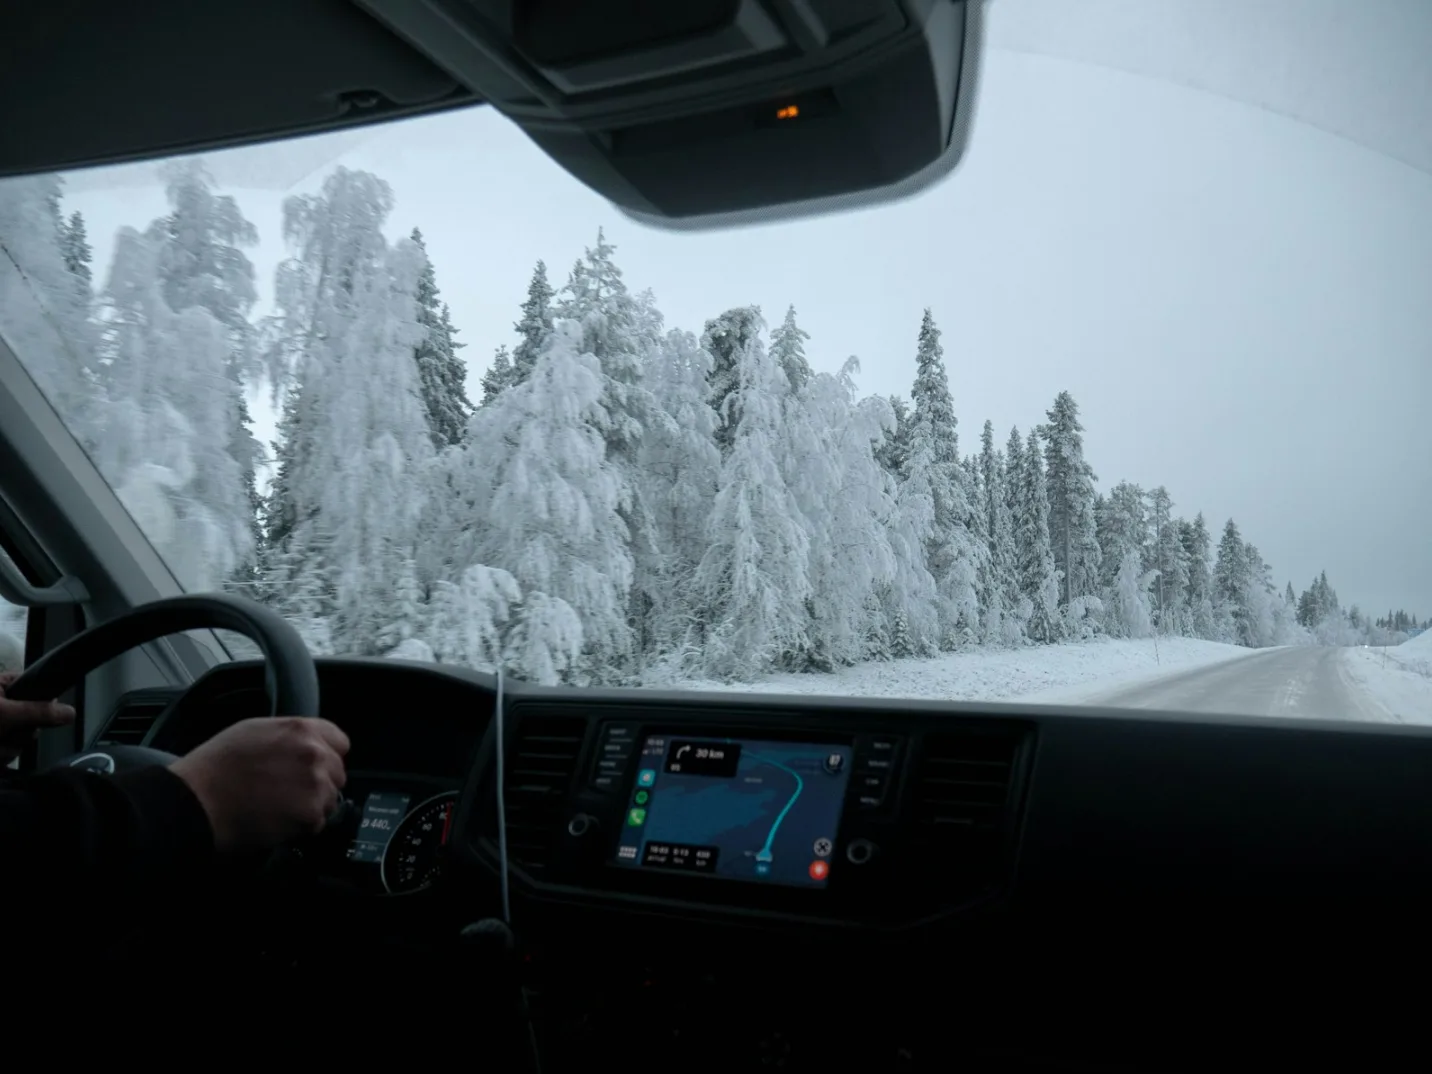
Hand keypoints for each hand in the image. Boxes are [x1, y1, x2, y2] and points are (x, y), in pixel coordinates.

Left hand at [0, 671, 75, 764]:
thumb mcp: (7, 713)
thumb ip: (39, 712)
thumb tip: (71, 713)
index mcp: (3, 687)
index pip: (37, 687)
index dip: (44, 701)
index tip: (40, 713)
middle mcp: (3, 705)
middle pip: (32, 719)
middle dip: (20, 733)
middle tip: (5, 731)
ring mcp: (0, 726)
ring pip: (21, 739)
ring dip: (8, 747)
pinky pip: (11, 751)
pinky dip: (2, 755)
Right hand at [170, 716, 349, 853]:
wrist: (196, 802)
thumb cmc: (215, 767)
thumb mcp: (254, 730)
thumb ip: (290, 735)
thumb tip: (308, 744)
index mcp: (301, 729)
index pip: (340, 741)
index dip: (327, 755)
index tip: (314, 766)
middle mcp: (314, 753)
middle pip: (337, 772)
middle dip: (319, 782)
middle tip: (289, 791)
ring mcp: (315, 784)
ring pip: (331, 799)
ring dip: (312, 805)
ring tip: (279, 807)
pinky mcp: (309, 815)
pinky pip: (319, 822)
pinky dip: (302, 826)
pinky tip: (277, 821)